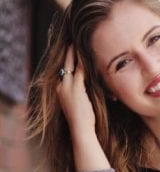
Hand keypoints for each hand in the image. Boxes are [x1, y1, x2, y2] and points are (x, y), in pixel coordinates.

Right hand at [56, 47, 109, 171]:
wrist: (80, 129)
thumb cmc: (83, 120)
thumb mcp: (79, 104)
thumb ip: (81, 94)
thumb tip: (87, 89)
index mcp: (59, 91)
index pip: (62, 71)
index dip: (66, 61)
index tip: (70, 52)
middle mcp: (60, 87)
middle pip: (63, 65)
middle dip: (68, 53)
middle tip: (71, 42)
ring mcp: (67, 87)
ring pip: (70, 65)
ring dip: (74, 53)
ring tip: (76, 42)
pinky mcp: (75, 87)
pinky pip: (79, 70)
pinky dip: (82, 61)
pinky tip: (85, 53)